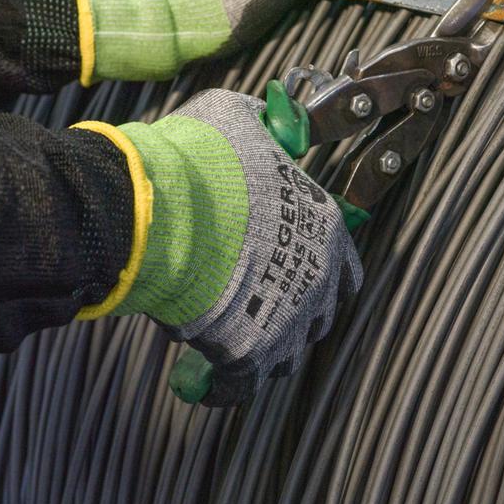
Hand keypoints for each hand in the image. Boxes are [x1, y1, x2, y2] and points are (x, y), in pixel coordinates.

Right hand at [84, 89, 362, 405]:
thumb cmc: (200, 158)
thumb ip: (259, 125)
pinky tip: (202, 382)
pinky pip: (240, 384)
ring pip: (286, 353)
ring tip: (229, 337)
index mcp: (325, 227)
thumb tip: (261, 117)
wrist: (158, 206)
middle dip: (293, 312)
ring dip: (263, 347)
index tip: (294, 272)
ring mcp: (286, 320)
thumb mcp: (237, 118)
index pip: (345, 267)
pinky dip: (222, 386)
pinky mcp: (248, 353)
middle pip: (319, 313)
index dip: (320, 271)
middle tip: (258, 305)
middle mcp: (317, 278)